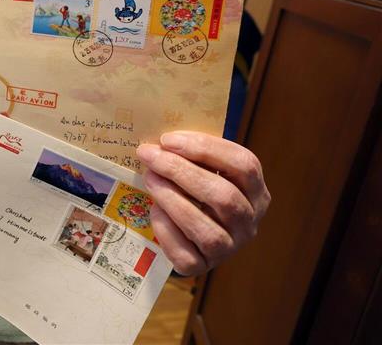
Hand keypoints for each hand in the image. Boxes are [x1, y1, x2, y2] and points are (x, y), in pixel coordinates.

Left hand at [137, 132, 269, 275]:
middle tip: (150, 155)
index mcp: (256, 192)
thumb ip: (195, 156)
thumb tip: (163, 141)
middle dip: (181, 171)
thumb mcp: (205, 170)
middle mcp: (249, 223)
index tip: (168, 139)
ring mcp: (229, 248)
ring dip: (172, 199)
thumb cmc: (197, 191)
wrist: (189, 235)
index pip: (245, 165)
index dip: (206, 149)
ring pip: (207, 229)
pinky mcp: (203, 267)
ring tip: (149, 178)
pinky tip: (154, 210)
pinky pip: (185, 253)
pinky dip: (166, 230)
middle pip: (224, 196)